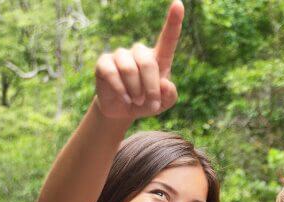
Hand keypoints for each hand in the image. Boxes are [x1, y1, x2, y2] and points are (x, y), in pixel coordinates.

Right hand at [93, 1, 182, 119]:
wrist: (122, 110)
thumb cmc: (146, 102)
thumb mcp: (163, 104)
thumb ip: (170, 96)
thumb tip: (165, 83)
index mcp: (158, 58)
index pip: (168, 38)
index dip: (174, 21)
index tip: (179, 3)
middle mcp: (139, 52)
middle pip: (147, 62)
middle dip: (150, 87)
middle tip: (151, 103)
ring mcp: (120, 55)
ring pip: (129, 69)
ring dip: (136, 90)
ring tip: (137, 101)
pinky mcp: (104, 62)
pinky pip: (112, 73)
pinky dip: (121, 90)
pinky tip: (125, 97)